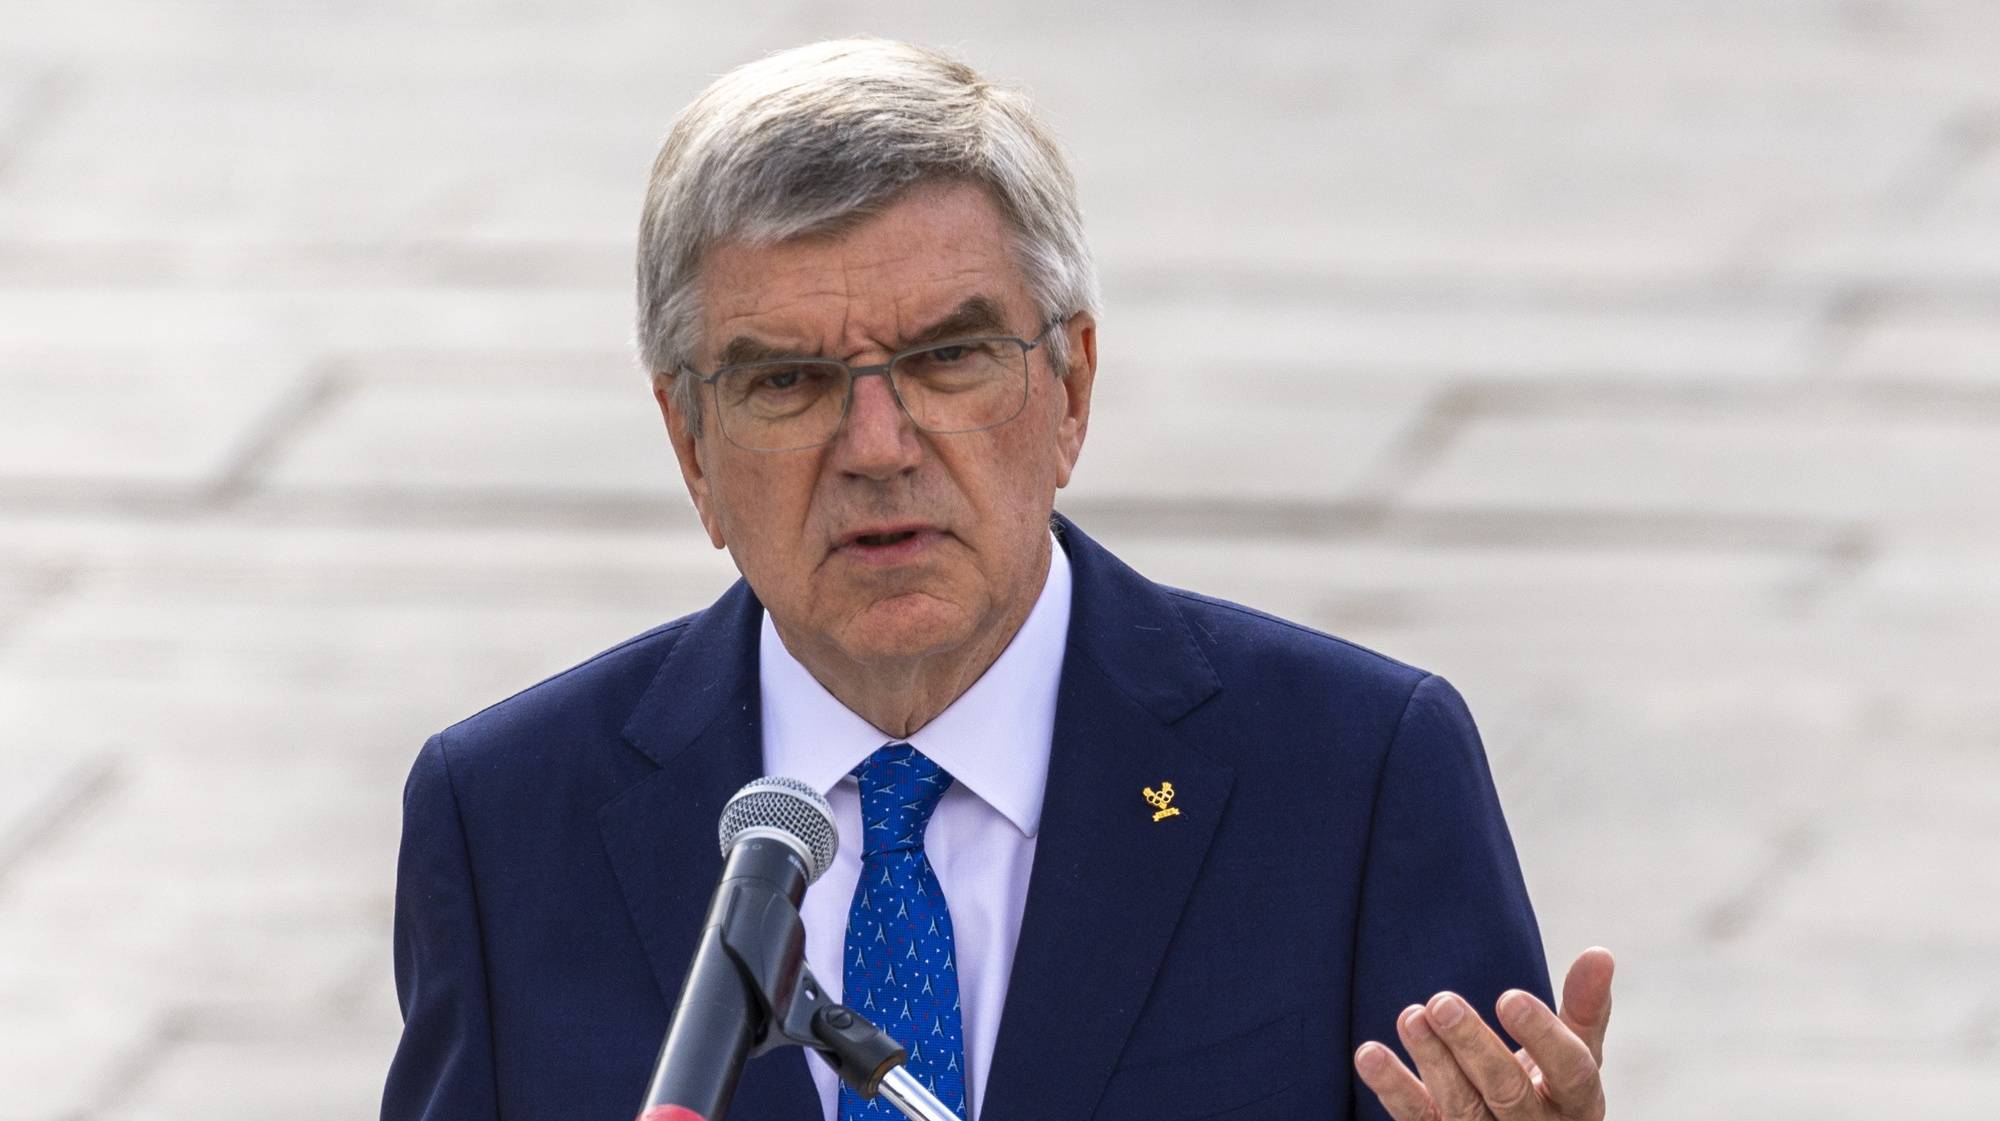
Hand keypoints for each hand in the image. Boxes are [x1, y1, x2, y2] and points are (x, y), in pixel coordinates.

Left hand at [1353, 947, 1613, 1120]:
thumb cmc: (1552, 1090)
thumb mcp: (1575, 1053)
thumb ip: (1584, 1008)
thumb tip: (1599, 952)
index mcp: (1579, 1105)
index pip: (1571, 1073)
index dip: (1542, 1037)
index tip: (1508, 997)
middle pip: (1507, 1092)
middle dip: (1472, 1046)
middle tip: (1442, 1001)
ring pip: (1462, 1109)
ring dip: (1432, 1062)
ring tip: (1410, 1016)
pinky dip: (1394, 1089)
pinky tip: (1369, 1054)